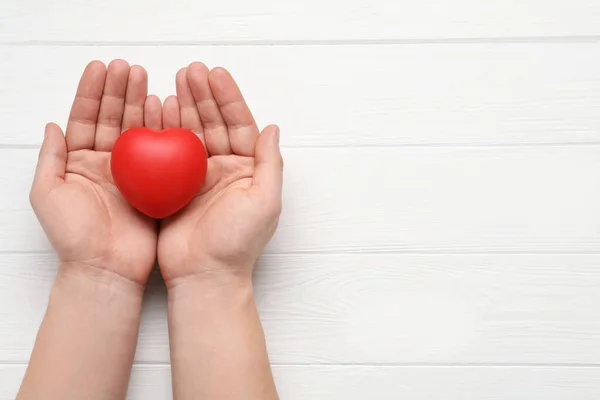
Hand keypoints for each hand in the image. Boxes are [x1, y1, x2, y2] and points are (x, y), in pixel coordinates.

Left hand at [30, 60, 163, 285]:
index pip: (85, 118)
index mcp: (80, 162)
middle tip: (128, 67)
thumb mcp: (48, 194)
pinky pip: (159, 152)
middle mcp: (106, 163)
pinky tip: (164, 109)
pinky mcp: (154, 184)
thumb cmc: (73, 236)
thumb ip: (50, 158)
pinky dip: (161, 130)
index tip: (100, 67)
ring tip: (145, 79)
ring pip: (136, 130)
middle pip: (112, 118)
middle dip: (119, 91)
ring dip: (139, 103)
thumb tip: (51, 125)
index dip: (91, 92)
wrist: (106, 268)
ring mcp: (132, 172)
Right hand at [157, 63, 282, 286]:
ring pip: (190, 134)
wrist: (205, 276)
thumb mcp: (265, 201)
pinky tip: (155, 112)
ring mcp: (198, 177)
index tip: (215, 74)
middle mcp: (224, 169)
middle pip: (214, 124)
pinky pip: (167, 153)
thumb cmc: (238, 243)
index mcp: (248, 170)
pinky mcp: (174, 188)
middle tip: (189, 71)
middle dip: (202, 96)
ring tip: (171, 82)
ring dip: (182, 108)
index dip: (228, 98)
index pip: (240, 125)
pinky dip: (162, 132)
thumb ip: (270, 163)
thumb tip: (273, 127)